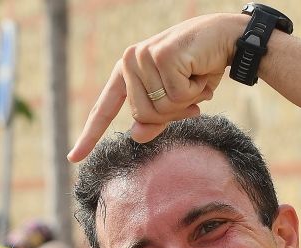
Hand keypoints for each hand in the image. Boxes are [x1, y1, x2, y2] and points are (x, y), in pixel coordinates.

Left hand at [68, 13, 245, 161]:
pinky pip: (178, 96)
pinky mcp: (161, 56)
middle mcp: (129, 61)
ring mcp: (143, 57)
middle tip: (189, 90)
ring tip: (195, 77)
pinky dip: (196, 90)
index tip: (74, 157)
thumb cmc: (199, 67)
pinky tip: (200, 70)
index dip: (90, 135)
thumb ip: (154, 119)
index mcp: (126, 72)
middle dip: (172, 112)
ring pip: (161, 108)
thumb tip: (135, 136)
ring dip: (187, 101)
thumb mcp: (175, 99)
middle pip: (143, 116)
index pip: (105, 109)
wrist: (227, 37)